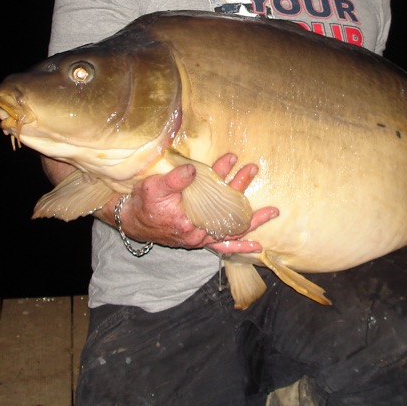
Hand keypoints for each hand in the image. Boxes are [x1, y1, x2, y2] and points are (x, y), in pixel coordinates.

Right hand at [107, 154, 277, 252]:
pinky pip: (223, 247)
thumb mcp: (153, 188)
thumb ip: (174, 180)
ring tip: (272, 211)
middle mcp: (198, 232)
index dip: (222, 174)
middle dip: (240, 188)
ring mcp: (201, 238)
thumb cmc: (143, 203)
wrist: (134, 222)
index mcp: (188, 219)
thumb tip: (193, 170)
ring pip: (231, 231)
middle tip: (252, 169)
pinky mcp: (201, 239)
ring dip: (252, 220)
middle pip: (226, 212)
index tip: (231, 158)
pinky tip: (256, 246)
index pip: (212, 195)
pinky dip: (239, 246)